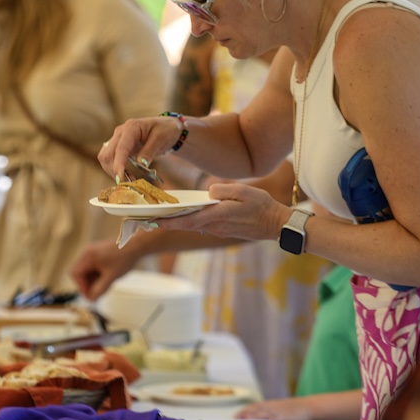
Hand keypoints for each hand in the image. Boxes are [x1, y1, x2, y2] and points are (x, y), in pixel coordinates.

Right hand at [71, 239, 141, 299]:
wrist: (136, 246)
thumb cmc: (124, 258)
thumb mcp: (111, 277)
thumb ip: (100, 289)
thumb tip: (91, 299)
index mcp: (88, 256)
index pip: (75, 274)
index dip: (81, 286)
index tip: (91, 295)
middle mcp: (87, 253)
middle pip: (79, 273)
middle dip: (86, 285)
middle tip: (96, 295)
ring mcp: (92, 253)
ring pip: (86, 272)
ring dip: (92, 281)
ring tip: (104, 288)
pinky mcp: (98, 255)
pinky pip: (92, 268)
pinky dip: (97, 276)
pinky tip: (106, 280)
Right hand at [99, 117, 181, 179]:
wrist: (166, 127)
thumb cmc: (166, 130)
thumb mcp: (161, 139)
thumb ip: (149, 151)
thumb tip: (140, 164)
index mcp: (131, 127)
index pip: (120, 148)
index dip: (118, 164)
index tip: (120, 179)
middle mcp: (120, 132)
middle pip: (108, 154)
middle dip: (114, 170)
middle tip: (127, 183)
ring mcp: (117, 139)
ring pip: (105, 157)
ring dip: (112, 171)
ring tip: (128, 180)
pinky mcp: (117, 146)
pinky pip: (109, 159)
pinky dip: (114, 169)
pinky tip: (126, 176)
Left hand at [154, 182, 291, 241]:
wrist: (276, 224)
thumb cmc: (261, 205)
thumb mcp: (244, 191)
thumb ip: (223, 190)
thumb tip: (208, 192)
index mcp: (217, 215)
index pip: (187, 220)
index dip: (168, 222)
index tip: (152, 221)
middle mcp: (214, 226)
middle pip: (184, 224)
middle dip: (163, 222)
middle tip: (143, 219)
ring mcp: (217, 229)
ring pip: (191, 225)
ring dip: (173, 222)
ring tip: (155, 215)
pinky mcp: (220, 229)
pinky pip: (200, 225)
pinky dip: (186, 221)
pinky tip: (178, 215)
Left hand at [235, 397, 313, 419]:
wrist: (310, 407)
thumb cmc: (297, 412)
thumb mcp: (283, 413)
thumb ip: (275, 417)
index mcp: (271, 404)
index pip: (255, 406)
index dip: (245, 410)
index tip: (236, 416)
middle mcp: (272, 406)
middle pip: (255, 408)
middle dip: (244, 413)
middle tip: (234, 419)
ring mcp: (278, 411)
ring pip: (262, 412)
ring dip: (252, 415)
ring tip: (242, 419)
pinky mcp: (284, 416)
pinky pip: (273, 418)